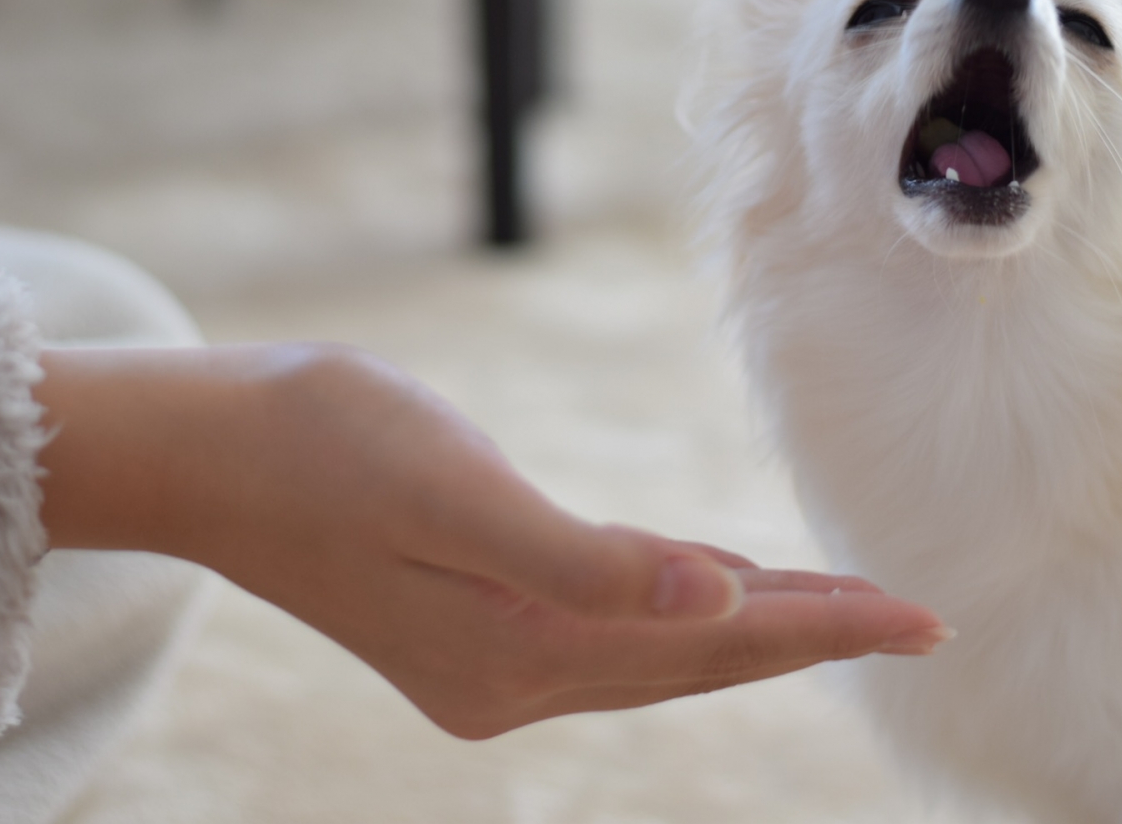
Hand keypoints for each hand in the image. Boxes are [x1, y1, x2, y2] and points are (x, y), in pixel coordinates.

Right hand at [35, 343, 947, 738]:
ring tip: (841, 603)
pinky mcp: (469, 623)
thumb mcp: (455, 489)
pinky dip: (677, 602)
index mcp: (519, 650)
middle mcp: (511, 677)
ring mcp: (487, 659)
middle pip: (697, 657)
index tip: (919, 617)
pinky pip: (609, 623)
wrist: (202, 450)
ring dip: (751, 622)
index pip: (710, 644)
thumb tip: (715, 601)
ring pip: (658, 646)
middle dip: (807, 631)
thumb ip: (586, 561)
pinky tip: (712, 579)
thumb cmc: (320, 444)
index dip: (821, 626)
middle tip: (915, 616)